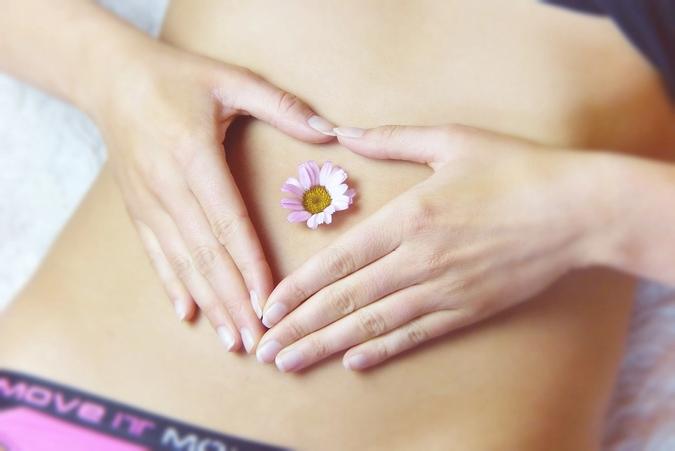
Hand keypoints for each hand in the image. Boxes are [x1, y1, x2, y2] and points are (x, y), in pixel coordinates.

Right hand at [97, 40, 335, 352]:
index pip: (229, 223)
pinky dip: (173, 285)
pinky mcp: (137, 209)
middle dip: (234, 301)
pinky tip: (187, 313)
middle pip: (206, 254)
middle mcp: (168, 186)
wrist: (110, 78)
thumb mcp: (230, 80)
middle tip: (258, 340)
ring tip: (232, 339)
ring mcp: (148, 202)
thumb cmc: (177, 78)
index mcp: (194, 157)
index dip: (251, 266)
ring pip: (182, 262)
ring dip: (209, 303)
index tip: (270, 303)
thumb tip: (329, 132)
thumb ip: (281, 106)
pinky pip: (155, 254)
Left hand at [256, 124, 608, 369]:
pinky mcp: (468, 309)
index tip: (269, 307)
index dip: (299, 288)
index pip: (339, 261)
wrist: (575, 210)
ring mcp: (444, 290)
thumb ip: (391, 138)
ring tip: (292, 362)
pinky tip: (354, 362)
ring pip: (374, 325)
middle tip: (265, 349)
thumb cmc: (514, 168)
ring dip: (328, 346)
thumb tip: (344, 131)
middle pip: (346, 300)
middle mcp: (419, 260)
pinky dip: (382, 350)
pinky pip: (416, 335)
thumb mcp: (450, 140)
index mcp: (409, 217)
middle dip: (300, 327)